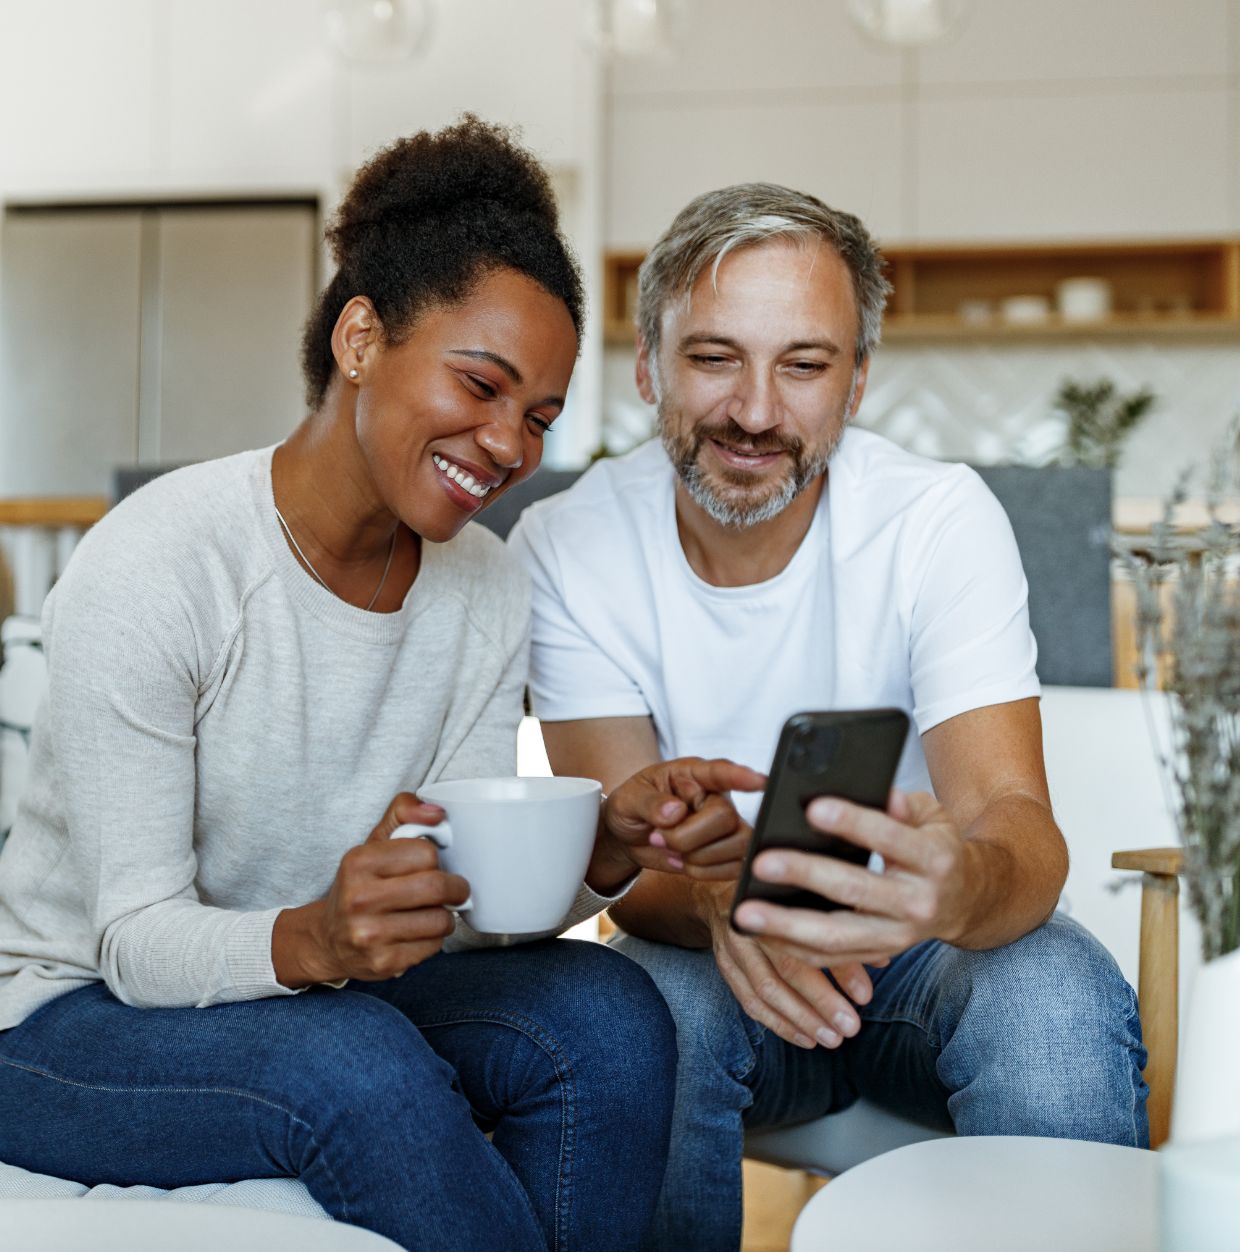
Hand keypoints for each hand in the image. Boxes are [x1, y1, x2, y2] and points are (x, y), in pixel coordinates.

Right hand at [279, 793, 471, 985]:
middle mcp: (359, 899)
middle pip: (435, 887)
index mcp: (358, 862)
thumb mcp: (374, 843)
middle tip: (455, 889)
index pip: (425, 853)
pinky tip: (419, 932)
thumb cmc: (361, 886)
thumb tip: (436, 812)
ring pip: (440, 920)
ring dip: (446, 915)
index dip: (435, 858)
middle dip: (455, 888)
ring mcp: (369, 935)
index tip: (432, 864)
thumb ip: (403, 812)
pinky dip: (434, 939)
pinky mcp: (383, 963)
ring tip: (434, 911)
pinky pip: (433, 947)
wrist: (329, 939)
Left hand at [589, 757, 766, 888]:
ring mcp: (726, 825)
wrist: (628, 837)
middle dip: (687, 837)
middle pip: (725, 817)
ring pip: (738, 844)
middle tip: (659, 837)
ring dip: (699, 857)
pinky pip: (736, 866)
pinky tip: (686, 864)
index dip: (741, 777)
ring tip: (673, 852)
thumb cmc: (631, 808)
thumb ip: (649, 803)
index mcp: (692, 774)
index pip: (720, 771)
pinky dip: (707, 872)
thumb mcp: (628, 799)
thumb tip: (675, 811)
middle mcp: (715, 796)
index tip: (760, 781)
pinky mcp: (729, 851)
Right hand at [697, 880, 873, 1049]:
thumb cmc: (780, 892)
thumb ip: (845, 929)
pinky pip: (749, 1001)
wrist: (726, 887)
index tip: (865, 998)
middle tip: (850, 1028)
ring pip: (765, 990)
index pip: (810, 939)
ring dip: (800, 1020)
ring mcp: (732, 944)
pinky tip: (803, 1037)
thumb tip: (882, 961)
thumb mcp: (812, 899)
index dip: (839, 971)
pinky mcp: (724, 964)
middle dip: (821, 1004)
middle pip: (787, 969)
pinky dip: (777, 1022)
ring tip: (829, 1039)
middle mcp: (750, 921)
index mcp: (775, 899)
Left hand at [731, 788, 972, 966]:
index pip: (888, 838)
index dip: (851, 823)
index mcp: (933, 859)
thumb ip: (900, 804)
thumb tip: (873, 788)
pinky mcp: (879, 954)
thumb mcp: (931, 815)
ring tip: (743, 913)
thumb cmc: (936, 847)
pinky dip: (791, 949)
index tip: (812, 808)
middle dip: (804, 876)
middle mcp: (918, 902)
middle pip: (855, 891)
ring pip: (836, 937)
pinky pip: (830, 957)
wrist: (967, 900)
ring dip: (785, 927)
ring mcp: (898, 935)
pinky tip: (758, 933)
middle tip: (762, 862)